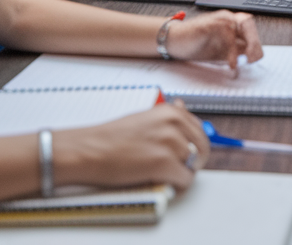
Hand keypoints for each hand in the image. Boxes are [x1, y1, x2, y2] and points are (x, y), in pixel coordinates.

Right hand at [64, 103, 207, 189]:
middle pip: (203, 148)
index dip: (193, 145)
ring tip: (161, 173)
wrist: (89, 150)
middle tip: (176, 168)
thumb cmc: (110, 138)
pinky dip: (177, 184)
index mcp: (171, 111)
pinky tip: (162, 181)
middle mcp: (174, 124)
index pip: (200, 130)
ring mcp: (170, 143)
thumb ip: (166, 116)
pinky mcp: (165, 163)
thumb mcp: (144, 117)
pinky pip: (185, 180)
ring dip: (181, 172)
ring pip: (193, 165)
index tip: (185, 153)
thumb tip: (182, 106)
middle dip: (193, 160)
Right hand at [165, 10, 263, 70]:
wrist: (173, 40)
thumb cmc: (194, 44)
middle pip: (248, 25)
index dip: (255, 42)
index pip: (249, 28)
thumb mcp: (219, 50)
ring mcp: (218, 20)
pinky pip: (228, 36)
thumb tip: (250, 54)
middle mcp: (225, 18)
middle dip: (254, 43)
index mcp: (228, 22)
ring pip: (241, 29)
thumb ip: (234, 49)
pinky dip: (232, 51)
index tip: (255, 57)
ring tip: (245, 62)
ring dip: (246, 47)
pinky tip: (231, 62)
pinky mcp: (210, 25)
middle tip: (252, 59)